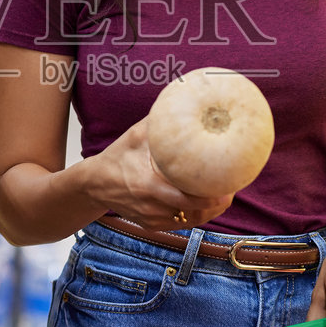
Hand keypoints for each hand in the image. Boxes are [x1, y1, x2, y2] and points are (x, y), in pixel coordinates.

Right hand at [88, 118, 232, 231]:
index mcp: (148, 187)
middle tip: (231, 191)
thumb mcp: (135, 136)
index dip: (210, 199)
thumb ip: (158, 123)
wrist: (94, 184)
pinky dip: (194, 216)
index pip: (187, 200)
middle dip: (216, 205)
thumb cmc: (117, 157)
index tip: (227, 189)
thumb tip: (182, 101)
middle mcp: (151, 207)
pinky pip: (179, 224)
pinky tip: (206, 205)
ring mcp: (151, 219)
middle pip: (193, 214)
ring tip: (223, 198)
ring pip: (189, 222)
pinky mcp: (150, 225)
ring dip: (208, 213)